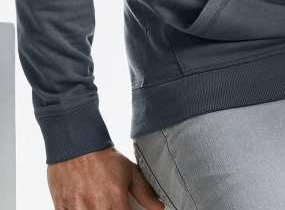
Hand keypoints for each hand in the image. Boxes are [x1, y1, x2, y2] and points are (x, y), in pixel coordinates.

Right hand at [48, 145, 164, 209]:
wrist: (77, 144)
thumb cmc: (104, 158)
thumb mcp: (129, 171)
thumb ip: (145, 192)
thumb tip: (159, 208)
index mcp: (114, 201)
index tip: (125, 209)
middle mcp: (95, 208)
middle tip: (112, 205)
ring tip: (100, 204)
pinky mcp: (61, 208)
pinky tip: (85, 206)